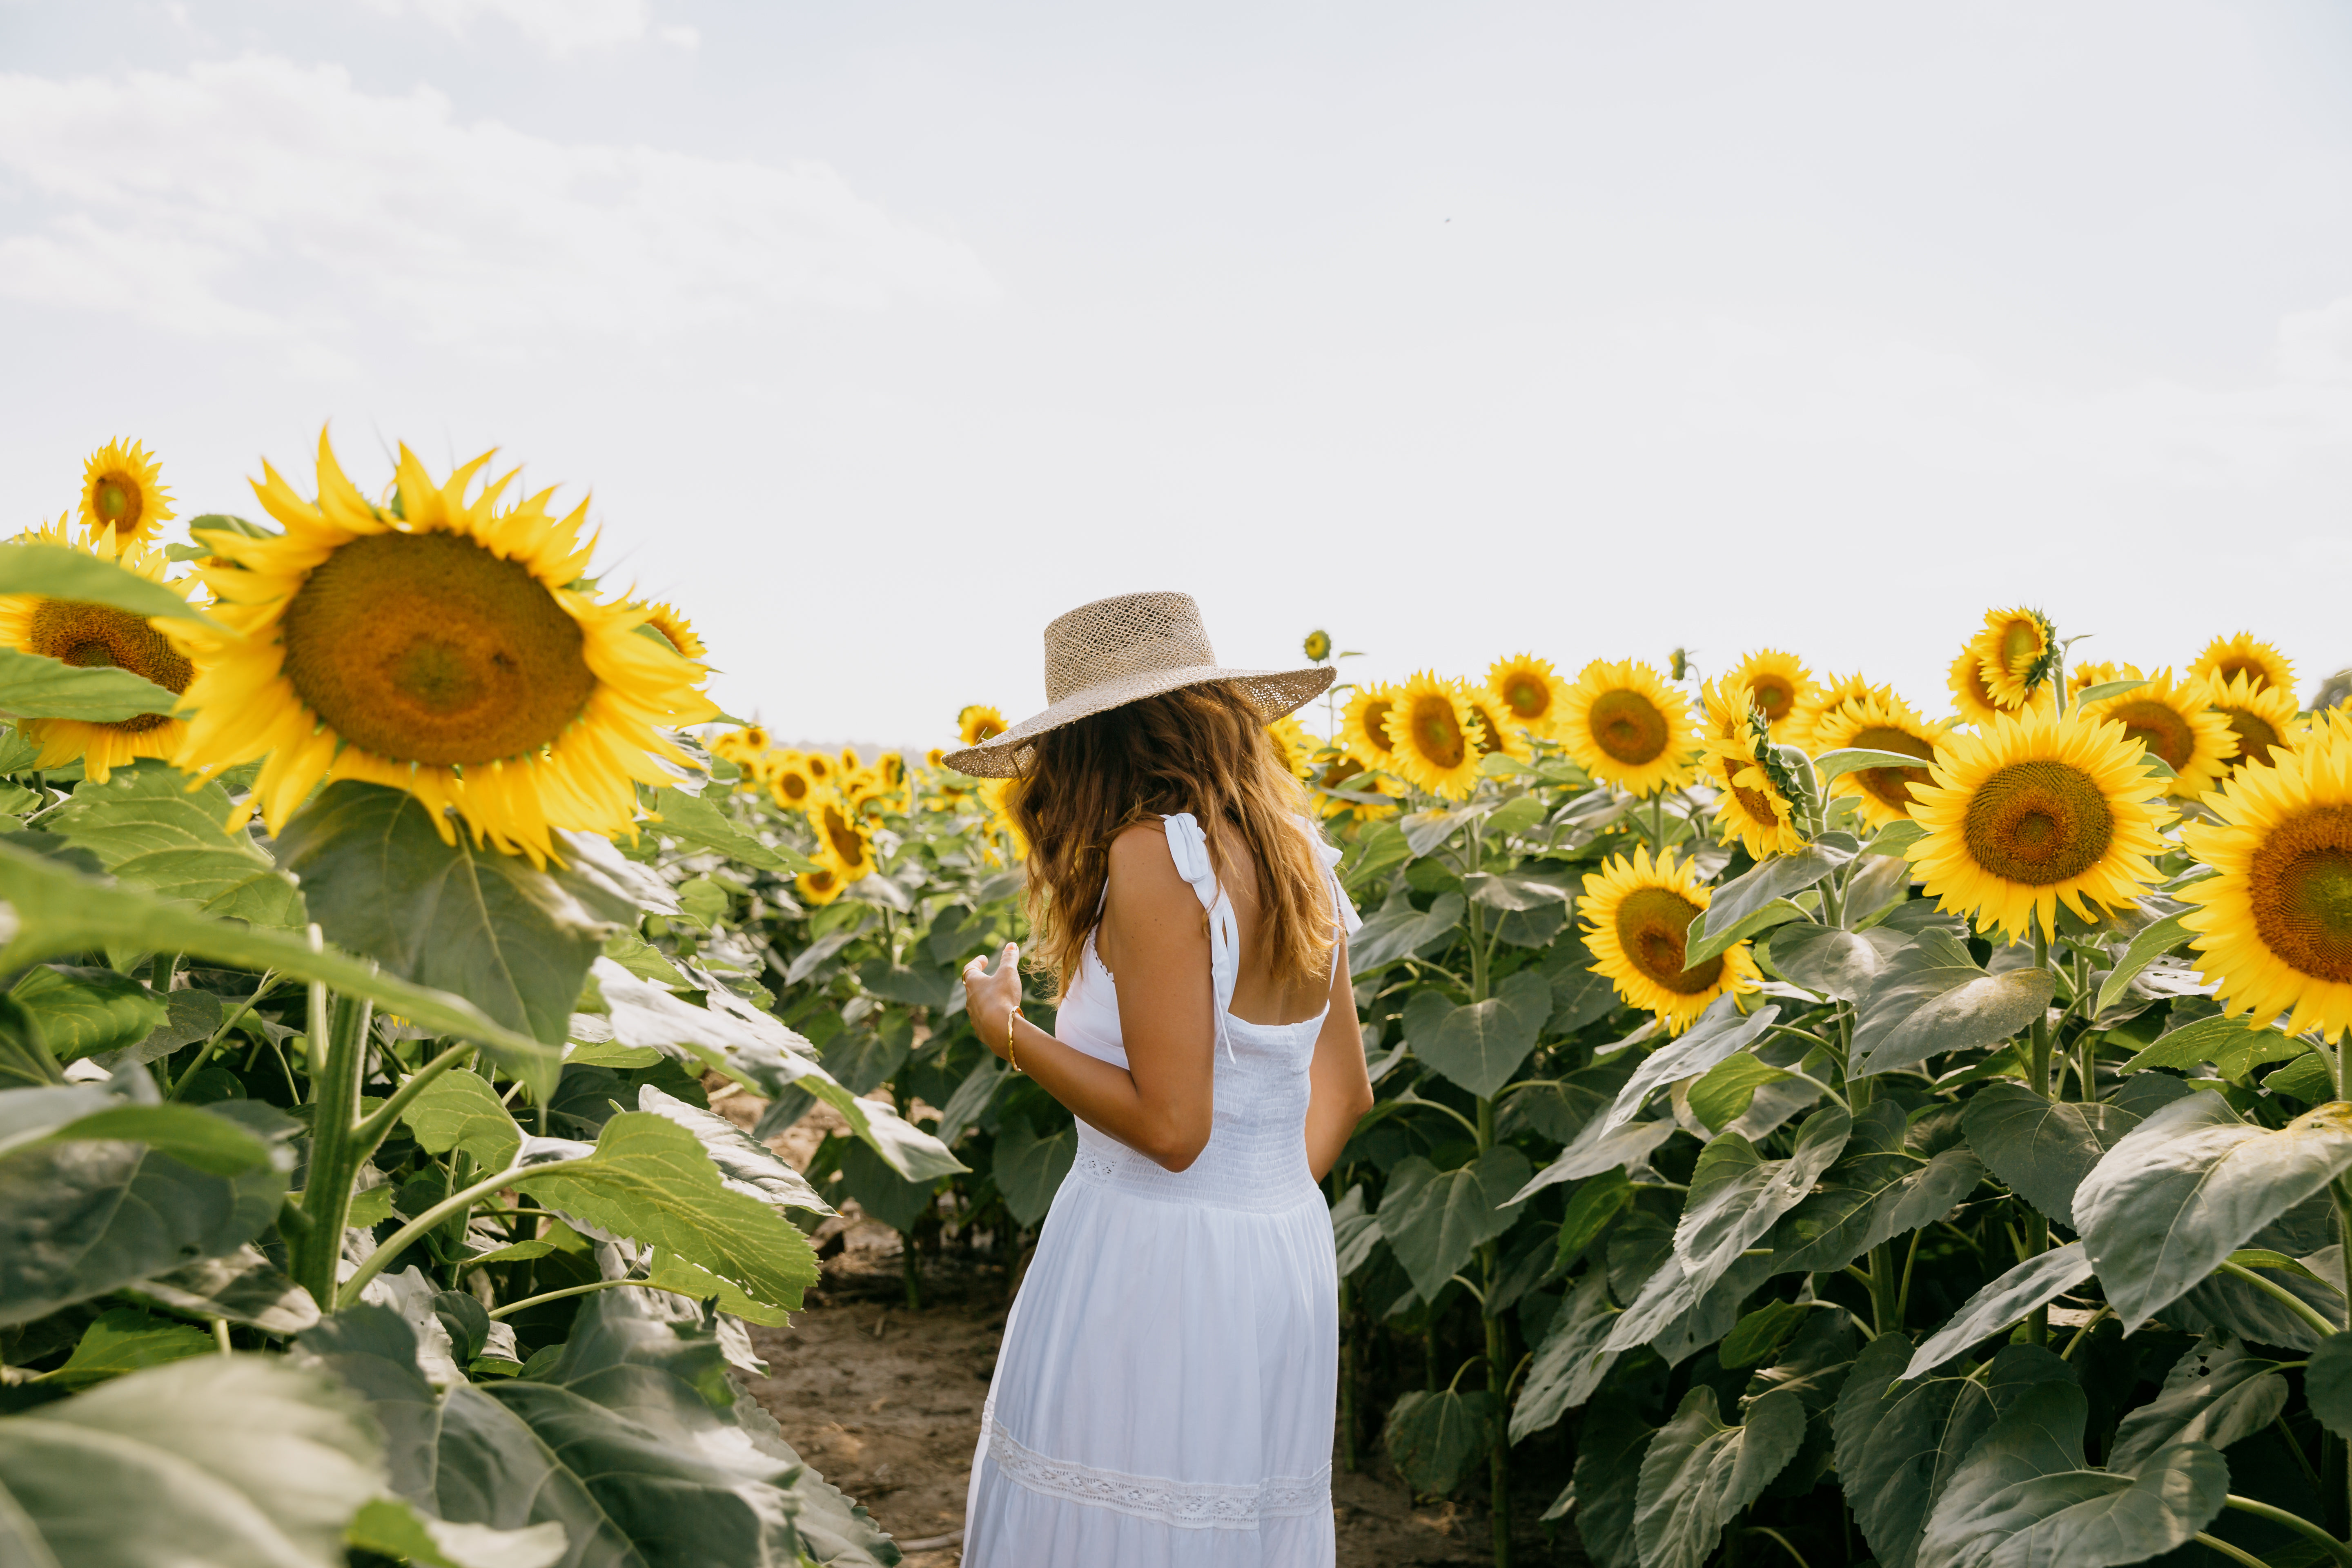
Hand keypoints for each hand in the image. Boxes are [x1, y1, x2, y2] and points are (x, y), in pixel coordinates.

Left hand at [962, 942, 1022, 1060]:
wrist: (1000, 1028)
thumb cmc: (1002, 996)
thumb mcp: (1008, 973)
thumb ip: (1009, 958)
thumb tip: (1011, 945)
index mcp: (973, 983)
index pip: (969, 969)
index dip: (976, 963)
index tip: (984, 959)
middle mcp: (970, 1000)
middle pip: (972, 988)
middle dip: (981, 982)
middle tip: (989, 978)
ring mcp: (974, 1016)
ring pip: (977, 1005)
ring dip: (985, 999)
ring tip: (996, 997)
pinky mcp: (981, 1030)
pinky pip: (983, 1019)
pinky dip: (990, 1014)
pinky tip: (998, 1016)